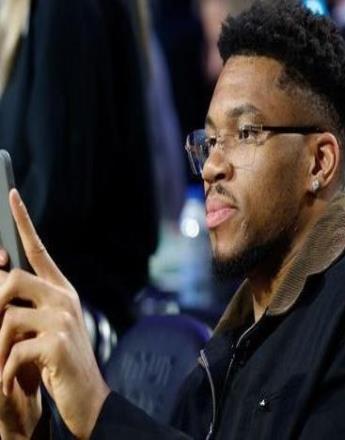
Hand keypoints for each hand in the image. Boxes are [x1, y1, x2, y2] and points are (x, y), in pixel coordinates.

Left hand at [0, 189, 109, 438]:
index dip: (24, 221)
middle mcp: (64, 298)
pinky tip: (12, 379)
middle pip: (12, 280)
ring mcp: (63, 319)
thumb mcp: (45, 327)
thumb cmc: (59, 361)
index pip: (38, 249)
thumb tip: (0, 277)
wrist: (88, 396)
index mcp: (61, 291)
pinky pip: (12, 348)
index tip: (11, 194)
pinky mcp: (56, 344)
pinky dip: (4, 369)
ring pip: (6, 316)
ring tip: (4, 362)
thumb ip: (27, 303)